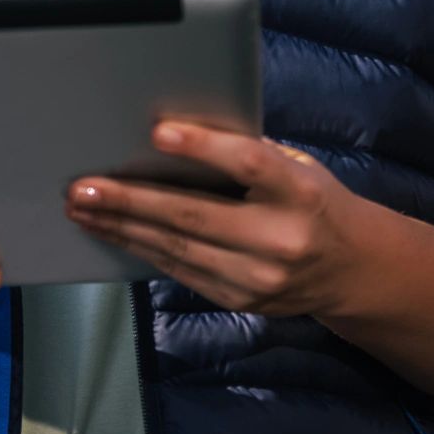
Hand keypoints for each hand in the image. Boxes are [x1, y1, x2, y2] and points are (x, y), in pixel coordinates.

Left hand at [65, 120, 368, 316]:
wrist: (352, 269)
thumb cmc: (313, 200)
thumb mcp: (297, 166)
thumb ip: (248, 154)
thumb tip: (175, 135)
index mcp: (299, 191)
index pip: (249, 164)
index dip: (204, 148)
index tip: (158, 133)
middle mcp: (280, 238)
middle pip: (194, 215)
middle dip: (130, 200)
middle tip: (82, 187)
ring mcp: (259, 277)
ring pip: (177, 249)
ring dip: (122, 227)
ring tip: (81, 208)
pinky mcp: (241, 300)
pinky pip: (180, 271)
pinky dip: (141, 248)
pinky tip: (113, 231)